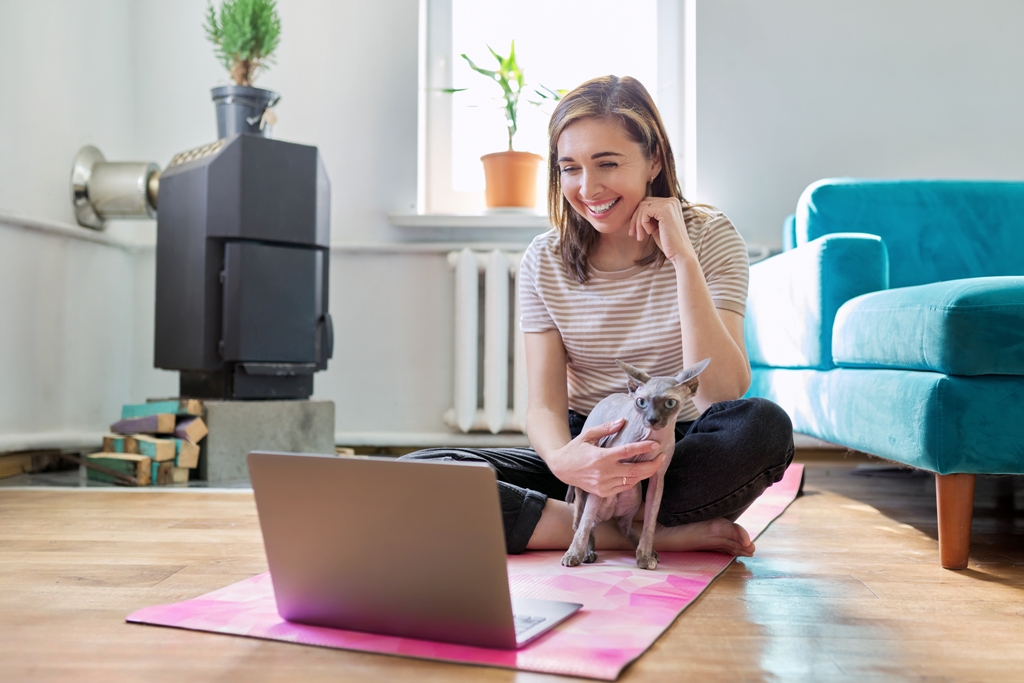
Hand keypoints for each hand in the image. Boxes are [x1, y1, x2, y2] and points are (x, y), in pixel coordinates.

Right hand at [547, 419, 662, 496]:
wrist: (561, 468)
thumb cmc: (575, 449)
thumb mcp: (588, 435)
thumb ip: (606, 428)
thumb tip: (622, 421)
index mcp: (601, 457)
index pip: (628, 452)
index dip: (644, 448)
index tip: (655, 444)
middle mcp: (604, 472)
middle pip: (635, 471)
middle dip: (652, 465)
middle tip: (662, 457)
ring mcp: (604, 485)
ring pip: (632, 481)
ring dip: (645, 474)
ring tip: (654, 465)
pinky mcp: (603, 492)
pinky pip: (624, 487)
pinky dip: (633, 481)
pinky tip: (638, 473)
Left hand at [628, 197, 696, 264]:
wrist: (680, 253)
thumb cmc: (668, 243)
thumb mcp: (656, 226)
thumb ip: (649, 217)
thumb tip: (634, 211)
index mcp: (671, 203)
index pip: (647, 203)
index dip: (638, 217)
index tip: (635, 231)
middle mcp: (671, 201)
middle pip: (643, 203)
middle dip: (635, 219)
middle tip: (633, 234)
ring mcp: (669, 204)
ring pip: (642, 207)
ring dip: (637, 223)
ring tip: (640, 236)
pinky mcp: (665, 210)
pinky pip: (645, 212)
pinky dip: (643, 224)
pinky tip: (649, 233)